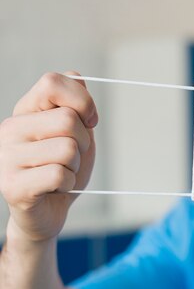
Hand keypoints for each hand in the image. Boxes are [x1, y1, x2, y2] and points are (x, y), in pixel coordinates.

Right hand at [0, 72, 97, 241]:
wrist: (47, 212)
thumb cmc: (62, 167)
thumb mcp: (76, 131)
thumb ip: (75, 102)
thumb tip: (76, 77)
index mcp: (24, 111)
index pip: (53, 82)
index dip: (83, 101)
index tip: (90, 121)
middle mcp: (8, 129)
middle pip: (68, 120)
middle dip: (83, 142)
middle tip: (71, 157)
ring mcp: (6, 158)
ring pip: (68, 149)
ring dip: (75, 166)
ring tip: (60, 173)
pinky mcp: (11, 186)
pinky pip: (61, 175)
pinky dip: (68, 184)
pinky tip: (54, 188)